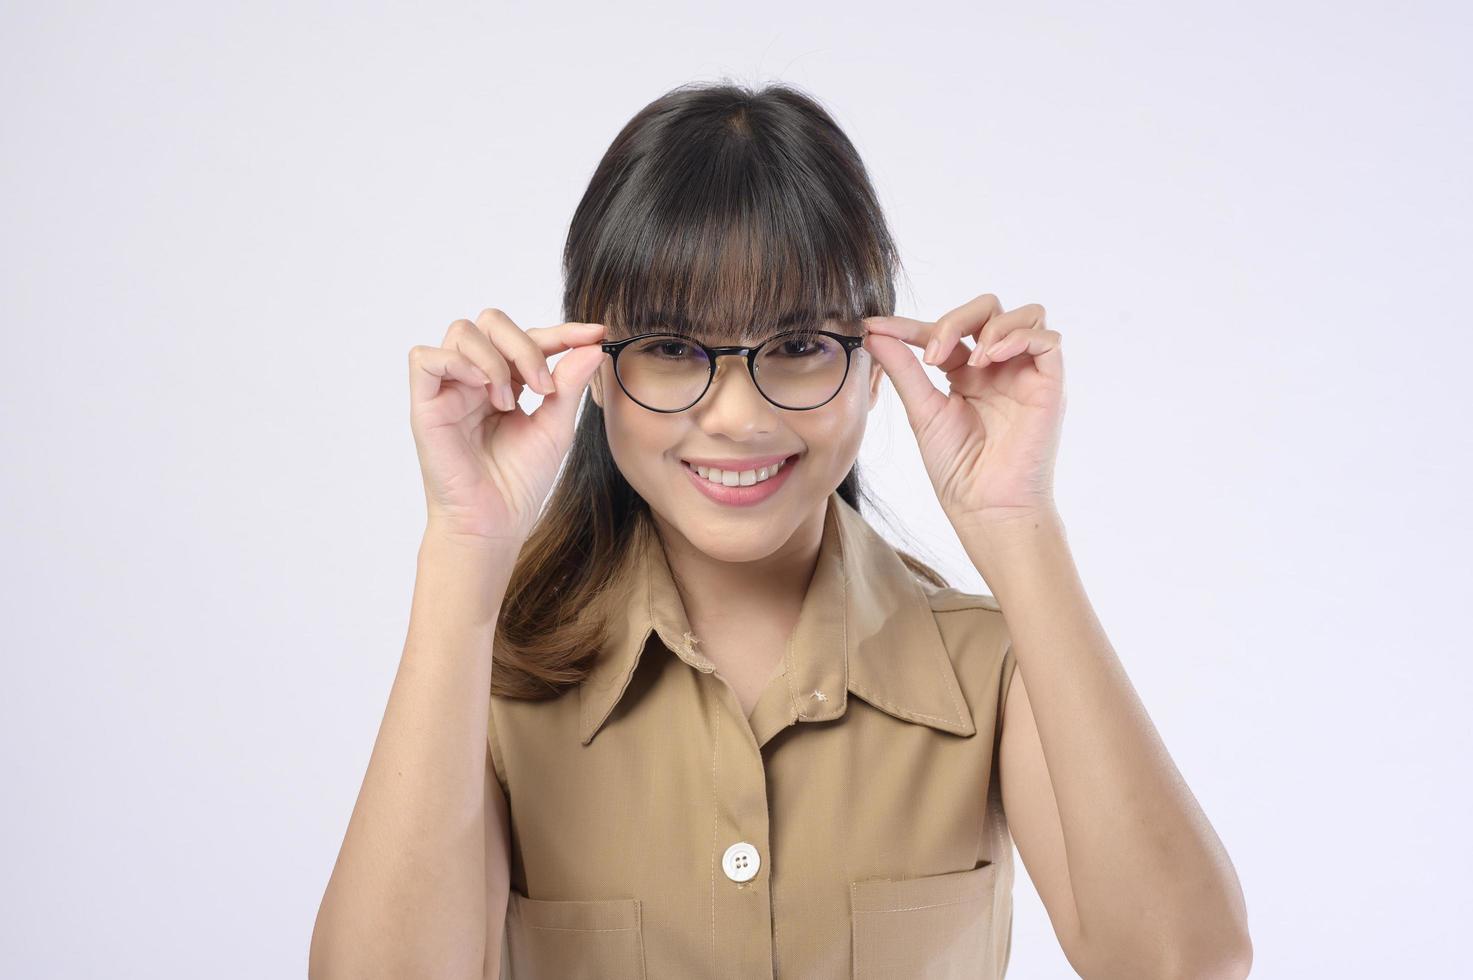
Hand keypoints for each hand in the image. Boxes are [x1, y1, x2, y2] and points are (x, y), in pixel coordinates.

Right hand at [408, 308, 606, 541]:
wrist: (495, 523)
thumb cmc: (520, 482)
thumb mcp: (556, 427)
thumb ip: (569, 383)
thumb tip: (593, 345)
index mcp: (506, 381)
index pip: (529, 337)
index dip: (562, 331)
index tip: (595, 334)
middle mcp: (475, 379)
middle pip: (491, 322)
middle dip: (525, 345)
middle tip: (544, 387)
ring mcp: (449, 390)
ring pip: (462, 332)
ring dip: (496, 359)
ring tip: (509, 402)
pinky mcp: (425, 405)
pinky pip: (426, 359)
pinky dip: (458, 363)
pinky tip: (483, 389)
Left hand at [862, 293, 1065, 530]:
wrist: (985, 506)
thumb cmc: (957, 469)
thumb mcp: (922, 411)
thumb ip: (903, 369)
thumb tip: (874, 333)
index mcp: (967, 373)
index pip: (945, 331)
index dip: (911, 325)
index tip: (877, 326)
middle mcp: (1000, 368)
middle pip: (987, 310)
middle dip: (955, 319)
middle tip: (933, 354)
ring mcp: (1026, 374)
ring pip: (1025, 315)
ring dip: (991, 326)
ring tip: (971, 360)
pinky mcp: (1050, 385)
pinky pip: (1049, 340)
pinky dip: (1019, 337)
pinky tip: (991, 358)